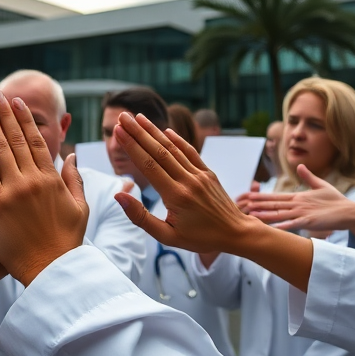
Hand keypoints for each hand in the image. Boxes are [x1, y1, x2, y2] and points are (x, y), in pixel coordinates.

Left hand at [0, 90, 87, 285]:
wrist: (48, 271)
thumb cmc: (63, 244)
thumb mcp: (78, 209)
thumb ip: (74, 179)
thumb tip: (71, 155)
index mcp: (51, 180)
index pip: (35, 141)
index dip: (24, 120)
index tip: (16, 103)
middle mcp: (32, 180)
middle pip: (14, 138)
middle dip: (3, 113)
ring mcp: (13, 190)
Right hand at [111, 112, 315, 291]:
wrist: (236, 233)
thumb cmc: (199, 238)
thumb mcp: (167, 236)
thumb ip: (141, 217)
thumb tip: (119, 195)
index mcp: (175, 196)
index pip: (148, 165)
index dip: (132, 146)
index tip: (118, 132)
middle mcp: (188, 181)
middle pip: (158, 151)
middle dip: (138, 133)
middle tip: (123, 117)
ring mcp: (199, 175)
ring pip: (173, 149)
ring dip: (154, 132)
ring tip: (139, 118)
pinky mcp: (208, 173)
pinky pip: (190, 152)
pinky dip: (177, 140)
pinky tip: (166, 130)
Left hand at [248, 164, 354, 240]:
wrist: (349, 211)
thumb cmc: (336, 199)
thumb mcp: (320, 185)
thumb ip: (308, 177)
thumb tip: (300, 165)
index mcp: (299, 197)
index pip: (276, 196)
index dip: (262, 196)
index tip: (250, 196)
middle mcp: (298, 203)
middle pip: (274, 204)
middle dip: (258, 204)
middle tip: (243, 205)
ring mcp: (303, 212)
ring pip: (280, 214)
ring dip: (265, 214)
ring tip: (252, 215)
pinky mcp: (309, 221)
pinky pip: (293, 224)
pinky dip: (283, 226)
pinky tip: (272, 228)